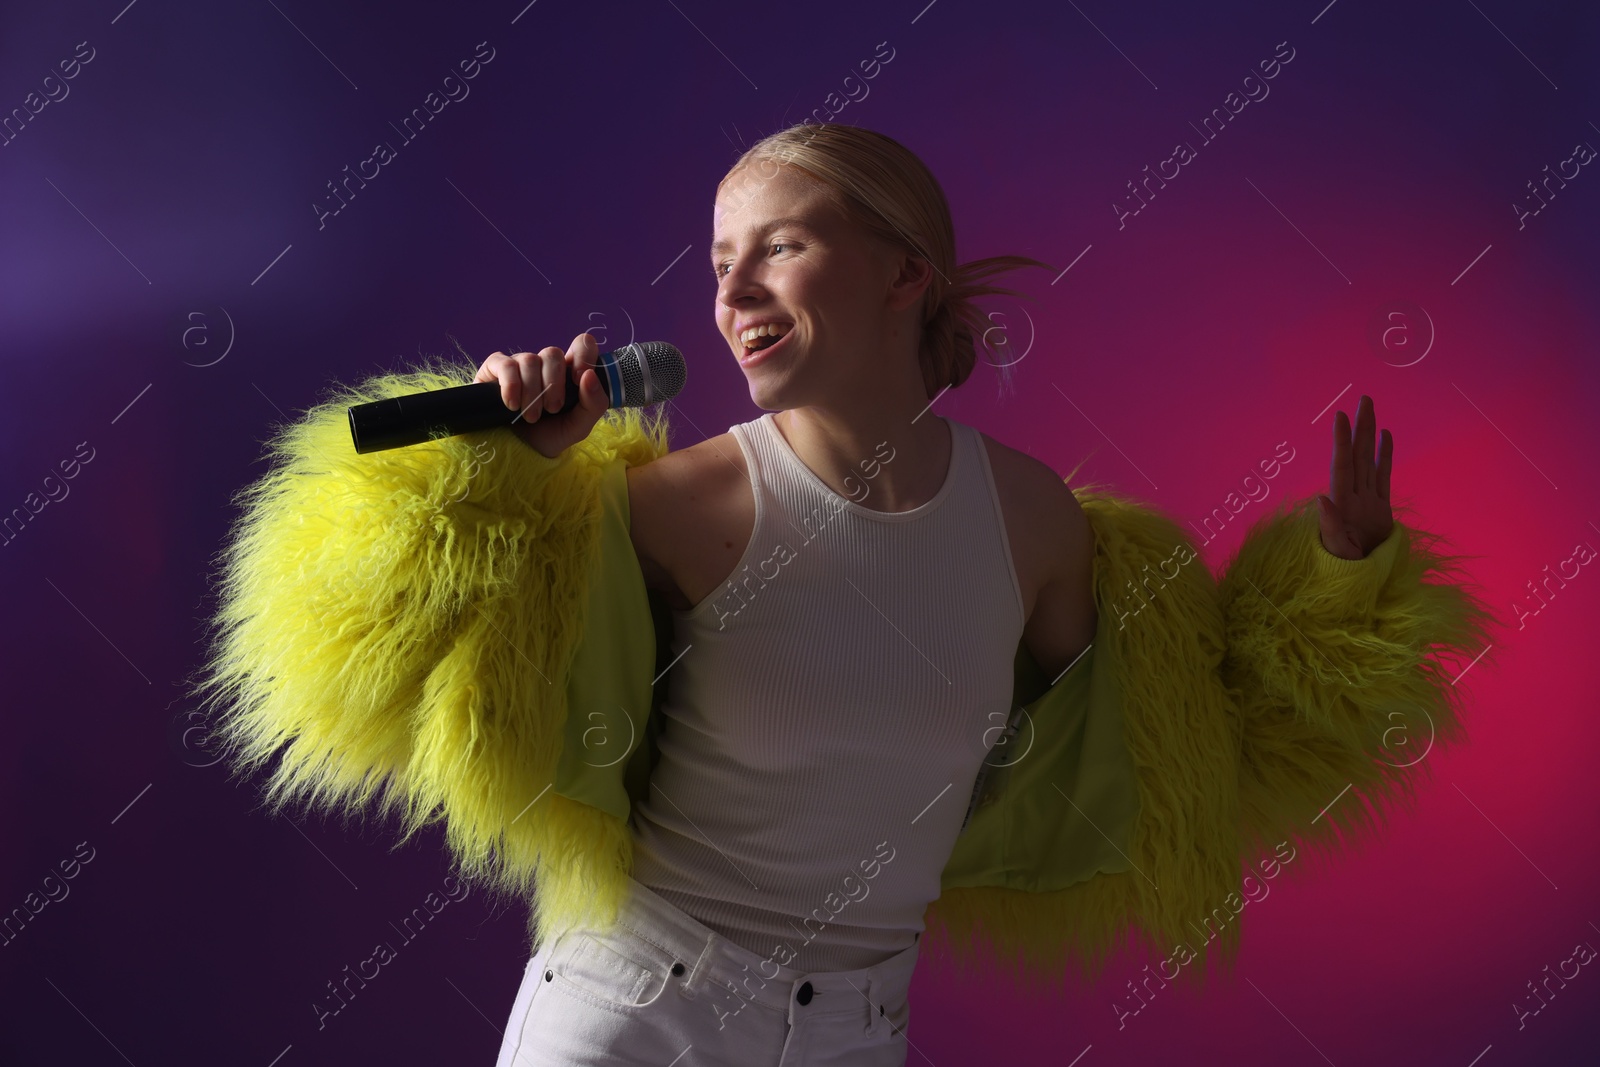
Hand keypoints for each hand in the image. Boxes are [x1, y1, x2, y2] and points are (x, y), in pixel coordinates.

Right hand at [473, 332, 609, 458]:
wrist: (518, 451)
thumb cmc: (550, 435)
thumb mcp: (579, 426)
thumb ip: (594, 403)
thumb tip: (589, 375)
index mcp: (568, 371)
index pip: (581, 344)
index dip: (583, 356)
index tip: (578, 380)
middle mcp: (543, 364)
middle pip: (552, 352)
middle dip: (554, 384)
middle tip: (552, 409)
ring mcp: (519, 364)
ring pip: (529, 360)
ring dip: (532, 393)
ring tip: (531, 417)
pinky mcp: (495, 368)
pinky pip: (505, 365)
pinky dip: (511, 386)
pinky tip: (512, 405)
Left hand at [1316, 394, 1393, 559]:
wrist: (1358, 581)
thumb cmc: (1341, 568)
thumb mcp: (1334, 549)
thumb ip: (1328, 525)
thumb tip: (1320, 499)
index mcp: (1342, 502)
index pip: (1342, 465)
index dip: (1341, 442)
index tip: (1339, 417)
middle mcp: (1353, 495)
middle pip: (1357, 455)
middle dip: (1359, 428)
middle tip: (1362, 399)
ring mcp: (1368, 499)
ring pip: (1370, 460)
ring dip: (1370, 435)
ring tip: (1371, 410)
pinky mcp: (1381, 508)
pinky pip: (1383, 476)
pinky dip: (1385, 456)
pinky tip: (1386, 436)